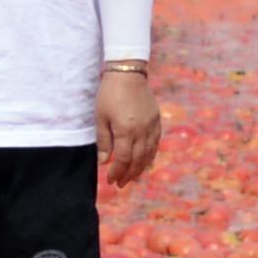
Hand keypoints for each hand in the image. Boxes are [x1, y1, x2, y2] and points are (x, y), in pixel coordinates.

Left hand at [98, 68, 160, 183]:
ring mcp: (151, 125)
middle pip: (137, 159)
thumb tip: (105, 161)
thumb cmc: (109, 94)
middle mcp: (142, 130)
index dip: (117, 172)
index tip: (110, 180)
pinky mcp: (156, 120)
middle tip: (121, 184)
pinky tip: (146, 161)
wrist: (128, 73)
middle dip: (128, 174)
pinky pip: (156, 142)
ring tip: (133, 177)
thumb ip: (104, 141)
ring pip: (149, 153)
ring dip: (141, 168)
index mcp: (126, 130)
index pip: (123, 159)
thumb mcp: (101, 117)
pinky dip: (151, 155)